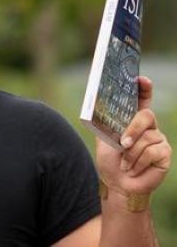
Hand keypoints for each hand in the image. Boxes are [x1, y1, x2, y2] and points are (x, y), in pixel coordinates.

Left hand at [96, 76, 171, 194]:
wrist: (118, 184)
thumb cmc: (110, 160)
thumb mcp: (104, 138)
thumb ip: (107, 123)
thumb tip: (98, 106)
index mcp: (132, 118)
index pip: (142, 98)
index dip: (143, 87)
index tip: (141, 79)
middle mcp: (148, 126)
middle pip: (146, 116)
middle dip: (132, 130)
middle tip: (122, 144)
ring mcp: (158, 139)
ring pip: (146, 138)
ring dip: (130, 154)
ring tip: (124, 164)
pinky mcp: (165, 153)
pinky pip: (152, 152)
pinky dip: (137, 162)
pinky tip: (133, 169)